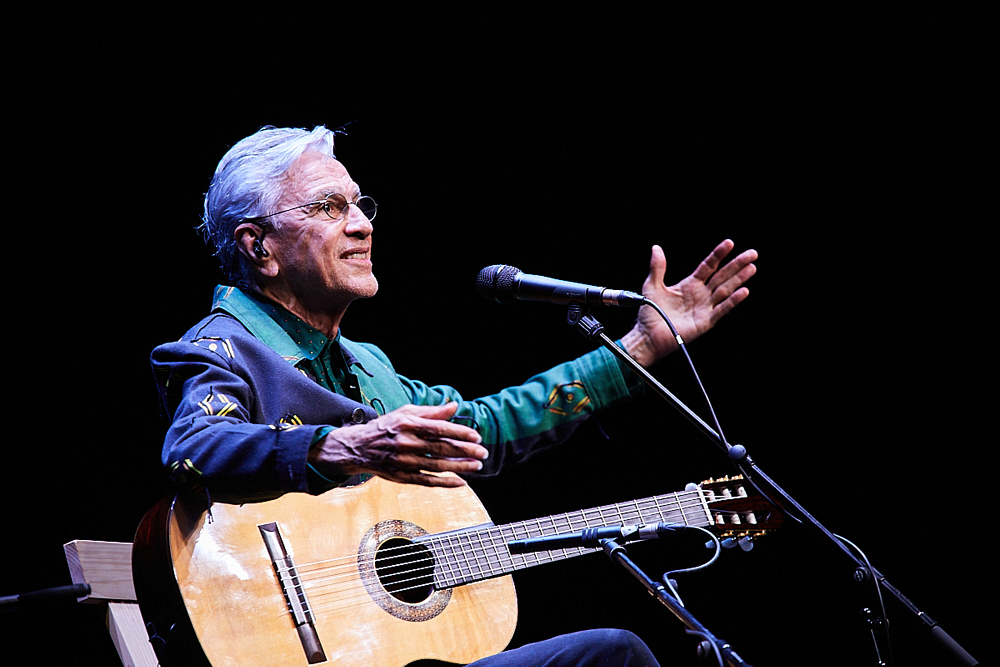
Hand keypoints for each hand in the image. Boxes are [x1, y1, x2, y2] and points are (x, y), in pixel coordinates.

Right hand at [308, 402, 487, 486]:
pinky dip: (445, 483)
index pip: (439, 429)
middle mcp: (406, 443)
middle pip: (441, 449)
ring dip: (460, 467)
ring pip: (437, 466)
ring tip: (476, 466)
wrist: (359, 448)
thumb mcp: (406, 413)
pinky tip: (461, 482)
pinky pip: (427, 481)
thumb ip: (431, 411)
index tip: (476, 436)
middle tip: (483, 453)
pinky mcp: (402, 477)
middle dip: (465, 451)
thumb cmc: (387, 427)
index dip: (459, 433)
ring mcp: (404, 462)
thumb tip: (454, 406)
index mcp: (408, 425)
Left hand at [622, 240, 757, 366]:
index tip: (729, 243)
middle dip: (737, 264)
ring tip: (751, 268)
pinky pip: (721, 310)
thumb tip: (656, 248)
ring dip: (739, 279)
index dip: (719, 254)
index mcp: (690, 284)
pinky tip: (743, 291)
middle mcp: (700, 294)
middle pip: (722, 276)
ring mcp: (705, 308)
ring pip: (725, 290)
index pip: (708, 266)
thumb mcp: (652, 286)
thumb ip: (657, 267)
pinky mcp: (705, 322)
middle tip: (752, 254)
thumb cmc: (650, 313)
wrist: (648, 336)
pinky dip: (732, 301)